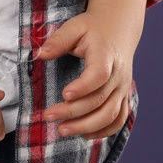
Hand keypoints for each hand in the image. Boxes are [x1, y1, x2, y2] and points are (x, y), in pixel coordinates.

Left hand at [35, 9, 136, 139]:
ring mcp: (123, 87)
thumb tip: (39, 54)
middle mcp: (118, 74)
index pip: (99, 75)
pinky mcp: (123, 96)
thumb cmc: (93, 28)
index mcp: (106, 55)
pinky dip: (104, 131)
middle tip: (49, 117)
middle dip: (74, 112)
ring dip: (87, 126)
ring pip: (111, 114)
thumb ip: (58, 40)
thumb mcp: (74, 27)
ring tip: (62, 130)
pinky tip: (84, 135)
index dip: (83, 87)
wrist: (118, 29)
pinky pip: (119, 119)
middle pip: (101, 100)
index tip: (64, 94)